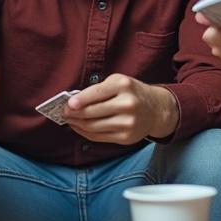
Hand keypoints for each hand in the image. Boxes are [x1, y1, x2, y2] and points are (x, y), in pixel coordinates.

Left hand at [62, 73, 178, 143]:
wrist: (156, 109)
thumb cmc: (132, 93)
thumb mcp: (118, 82)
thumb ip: (98, 90)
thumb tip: (73, 102)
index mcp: (123, 85)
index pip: (95, 93)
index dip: (78, 100)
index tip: (67, 104)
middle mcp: (127, 104)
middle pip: (92, 112)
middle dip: (74, 113)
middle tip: (64, 112)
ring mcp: (127, 122)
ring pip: (93, 126)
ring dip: (77, 124)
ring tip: (69, 120)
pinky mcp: (126, 137)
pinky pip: (99, 137)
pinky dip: (85, 132)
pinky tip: (79, 127)